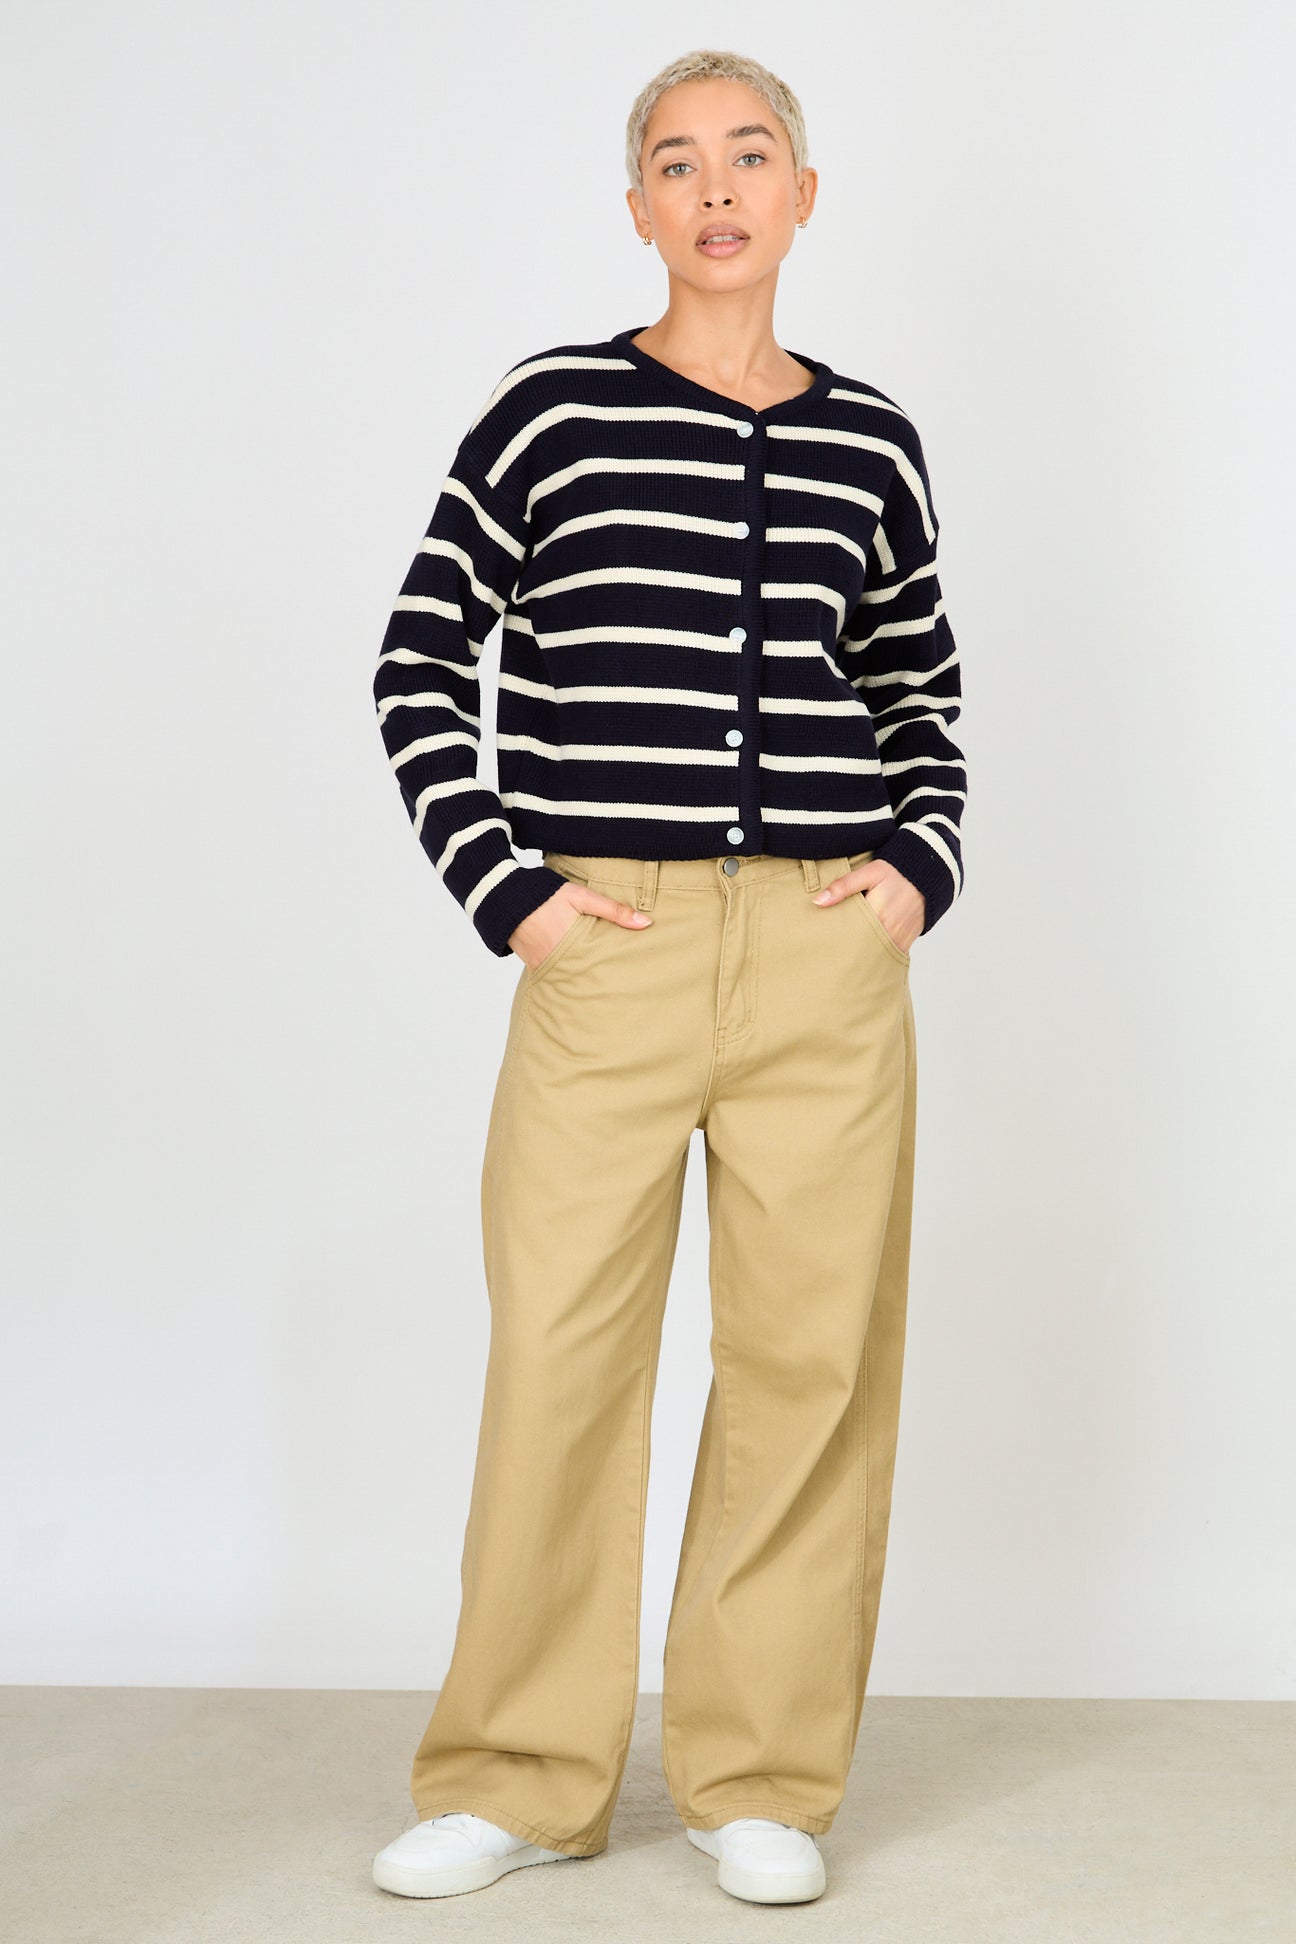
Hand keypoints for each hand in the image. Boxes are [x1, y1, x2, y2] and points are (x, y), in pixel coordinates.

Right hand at [507, 884, 652, 970]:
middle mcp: (558, 960)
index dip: (617, 974)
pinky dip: (568, 974)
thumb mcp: (581, 897)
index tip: (633, 980)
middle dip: (604, 981)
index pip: (602, 966)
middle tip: (625, 987)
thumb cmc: (545, 894)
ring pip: (572, 977)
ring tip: (606, 983)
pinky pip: (555, 974)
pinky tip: (581, 975)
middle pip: (588, 977)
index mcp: (573, 945)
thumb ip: (613, 910)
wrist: (502, 896)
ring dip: (586, 978)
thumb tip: (646, 923)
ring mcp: (544, 965)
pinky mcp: (534, 965)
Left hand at [812, 860, 923, 953]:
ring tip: (840, 959)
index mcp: (877, 914)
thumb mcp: (869, 872)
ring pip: (871, 956)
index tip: (819, 943)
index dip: (833, 939)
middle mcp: (889, 931)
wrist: (927, 876)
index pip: (848, 934)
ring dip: (858, 956)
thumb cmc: (896, 872)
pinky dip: (872, 957)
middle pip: (858, 949)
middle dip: (843, 952)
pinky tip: (859, 957)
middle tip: (826, 954)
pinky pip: (885, 956)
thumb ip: (843, 886)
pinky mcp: (904, 944)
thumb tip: (817, 902)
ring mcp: (898, 940)